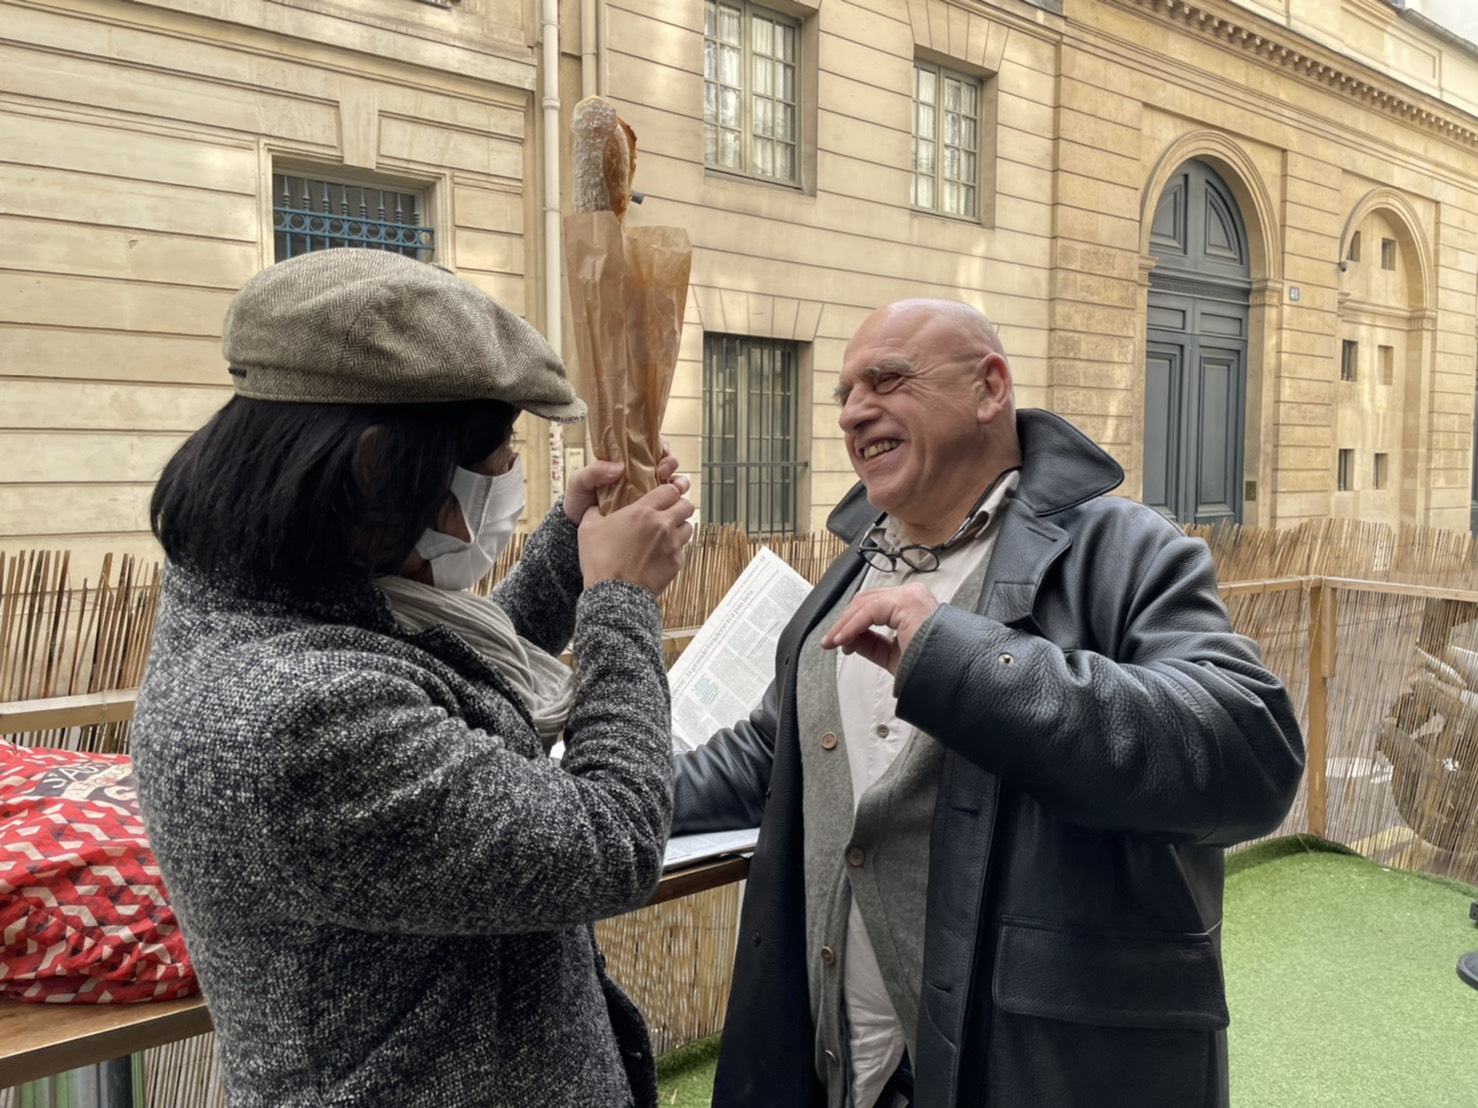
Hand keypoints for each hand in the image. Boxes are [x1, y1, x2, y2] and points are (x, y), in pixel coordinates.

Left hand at [564, 439, 689, 521]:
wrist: (577, 532)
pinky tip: (675, 504)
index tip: (658, 454)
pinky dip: (677, 502)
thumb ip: (593, 472)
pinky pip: (669, 505)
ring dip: (678, 481)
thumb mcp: (580, 483)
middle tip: (663, 472)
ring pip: (672, 482)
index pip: (648, 447)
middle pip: (665, 462)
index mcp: (624, 464)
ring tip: (675, 488)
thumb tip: (619, 467)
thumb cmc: (578, 504)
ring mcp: (646, 494)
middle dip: (670, 463)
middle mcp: (639, 476)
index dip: (659, 446)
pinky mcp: (650, 512)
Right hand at [579, 481, 694, 593]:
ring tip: (665, 534)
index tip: (661, 496)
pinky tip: (660, 555)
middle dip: (679, 506)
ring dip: (679, 527)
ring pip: (688, 527)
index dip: (667, 491)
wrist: (614, 594)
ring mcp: (673, 545)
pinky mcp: (676, 564)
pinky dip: (675, 550)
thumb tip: (595, 504)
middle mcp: (662, 525)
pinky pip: (682, 550)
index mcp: (643, 512)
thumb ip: (594, 510)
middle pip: (686, 505)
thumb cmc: (600, 561)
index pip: (670, 490)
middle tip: (667, 512)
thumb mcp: (588, 528)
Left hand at [821, 584, 938, 674]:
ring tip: (833, 642)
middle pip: (865, 600)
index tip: (839, 643)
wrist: (951, 675)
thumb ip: (872, 643)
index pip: (872, 605)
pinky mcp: (906, 602)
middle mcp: (912, 595)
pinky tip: (843, 639)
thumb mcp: (893, 655)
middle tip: (831, 642)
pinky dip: (852, 625)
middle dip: (844, 622)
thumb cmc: (933, 667)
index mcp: (911, 605)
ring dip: (845, 624)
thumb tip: (850, 638)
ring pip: (864, 603)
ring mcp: (910, 596)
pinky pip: (869, 611)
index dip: (851, 623)